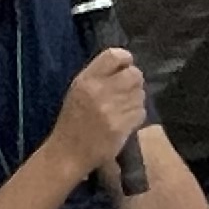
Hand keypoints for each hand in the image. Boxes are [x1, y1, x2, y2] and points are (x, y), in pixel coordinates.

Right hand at [55, 47, 147, 175]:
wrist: (68, 153)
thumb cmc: (73, 120)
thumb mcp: (78, 91)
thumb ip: (99, 76)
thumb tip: (127, 64)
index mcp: (86, 80)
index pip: (114, 55)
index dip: (126, 60)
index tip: (125, 68)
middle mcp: (99, 91)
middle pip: (134, 74)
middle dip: (135, 82)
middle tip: (129, 91)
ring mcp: (111, 109)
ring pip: (140, 94)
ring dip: (136, 100)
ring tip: (124, 108)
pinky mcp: (121, 126)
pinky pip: (140, 112)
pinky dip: (136, 116)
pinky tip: (125, 121)